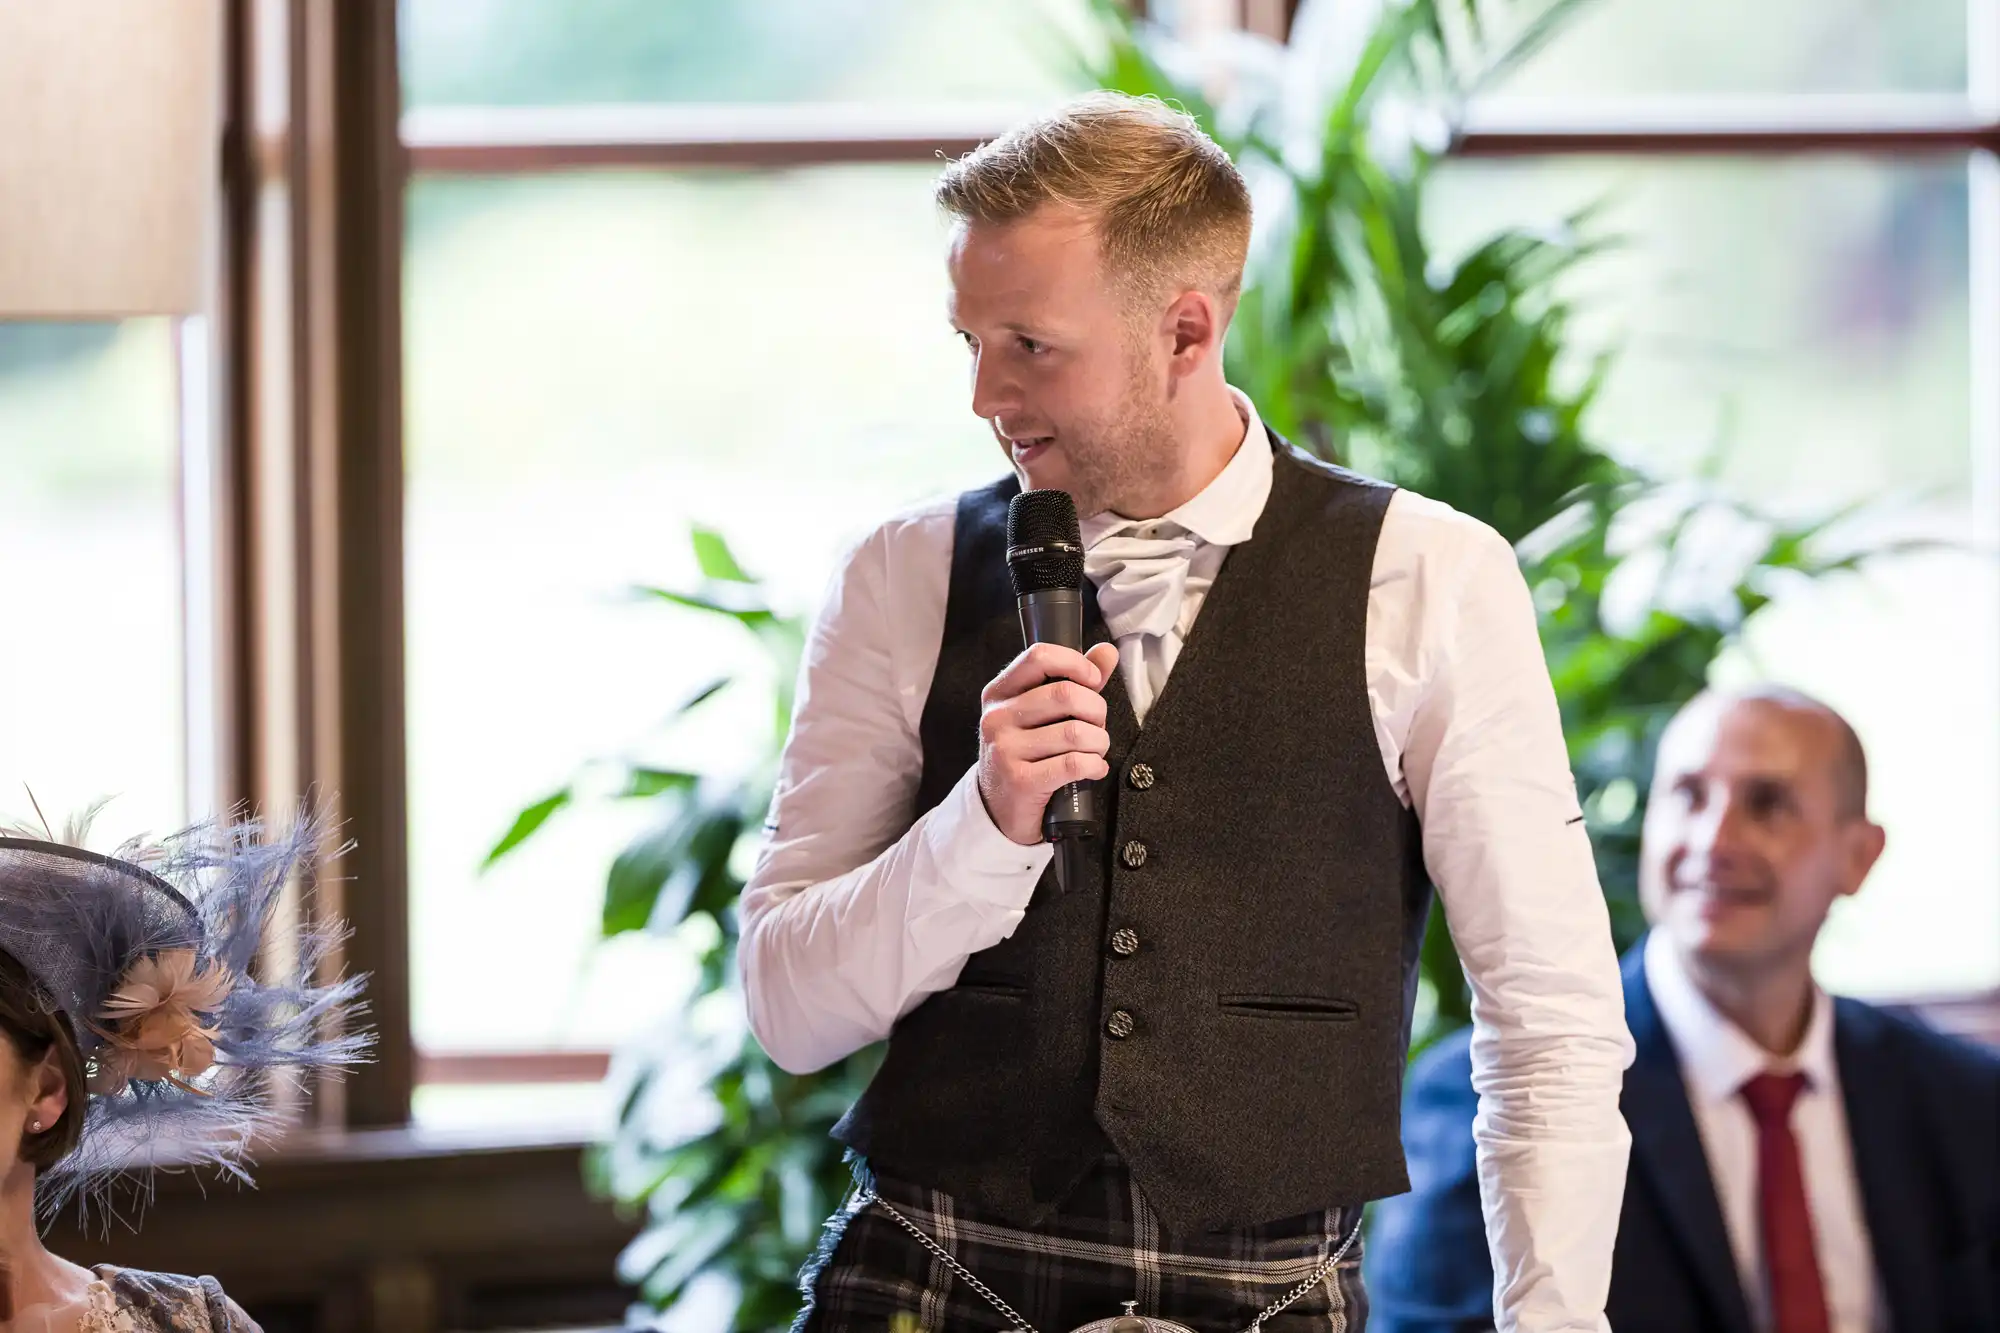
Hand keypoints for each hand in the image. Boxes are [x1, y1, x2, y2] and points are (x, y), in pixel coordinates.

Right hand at [976, 641, 1119, 845]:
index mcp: (999, 693)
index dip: (1076, 663)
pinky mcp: (1020, 781)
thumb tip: (1107, 651)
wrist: (999, 808)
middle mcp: (997, 718)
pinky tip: (1093, 768)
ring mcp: (1005, 750)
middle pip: (1065, 694)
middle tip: (1097, 725)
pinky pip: (1073, 763)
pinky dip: (1094, 765)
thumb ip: (1073, 680)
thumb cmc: (1025, 754)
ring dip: (1098, 742)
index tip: (1093, 680)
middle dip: (1096, 710)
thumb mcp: (1039, 714)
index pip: (1039, 657)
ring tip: (1095, 750)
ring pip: (1074, 732)